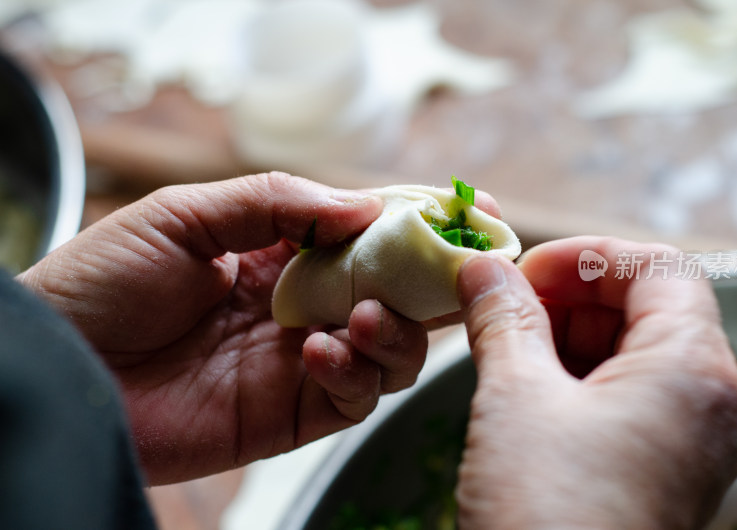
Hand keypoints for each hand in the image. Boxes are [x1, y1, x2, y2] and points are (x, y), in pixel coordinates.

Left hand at [18, 172, 427, 484]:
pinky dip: (354, 374)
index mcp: (281, 250)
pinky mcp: (292, 413)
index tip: (470, 208)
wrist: (58, 369)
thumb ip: (276, 202)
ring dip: (396, 330)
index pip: (369, 231)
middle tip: (460, 267)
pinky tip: (317, 352)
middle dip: (434, 278)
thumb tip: (367, 206)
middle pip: (395, 291)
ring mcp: (301, 360)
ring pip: (391, 348)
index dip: (421, 219)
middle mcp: (304, 304)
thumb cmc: (104, 283)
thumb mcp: (183, 216)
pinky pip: (353, 396)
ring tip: (360, 315)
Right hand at [455, 237, 736, 528]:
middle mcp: (706, 403)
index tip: (523, 273)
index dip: (585, 257)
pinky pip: (625, 399)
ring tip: (506, 354)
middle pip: (647, 307)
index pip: (657, 267)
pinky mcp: (659, 471)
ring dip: (566, 339)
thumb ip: (502, 318)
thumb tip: (482, 270)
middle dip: (570, 298)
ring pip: (632, 353)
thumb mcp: (515, 398)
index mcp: (692, 370)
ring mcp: (687, 442)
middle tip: (505, 311)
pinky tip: (525, 394)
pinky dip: (575, 381)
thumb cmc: (550, 518)